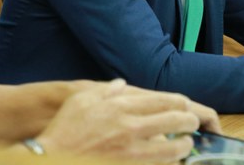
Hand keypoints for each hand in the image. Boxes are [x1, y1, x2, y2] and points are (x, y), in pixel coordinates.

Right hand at [37, 79, 215, 161]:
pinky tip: (168, 161)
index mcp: (122, 107)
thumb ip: (106, 91)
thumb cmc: (65, 131)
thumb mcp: (81, 100)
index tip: (185, 108)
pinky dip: (167, 164)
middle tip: (191, 126)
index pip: (165, 101)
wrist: (52, 160)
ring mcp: (132, 153)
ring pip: (173, 149)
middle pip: (175, 122)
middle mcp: (131, 128)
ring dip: (183, 146)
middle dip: (189, 123)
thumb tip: (121, 86)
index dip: (182, 105)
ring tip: (184, 145)